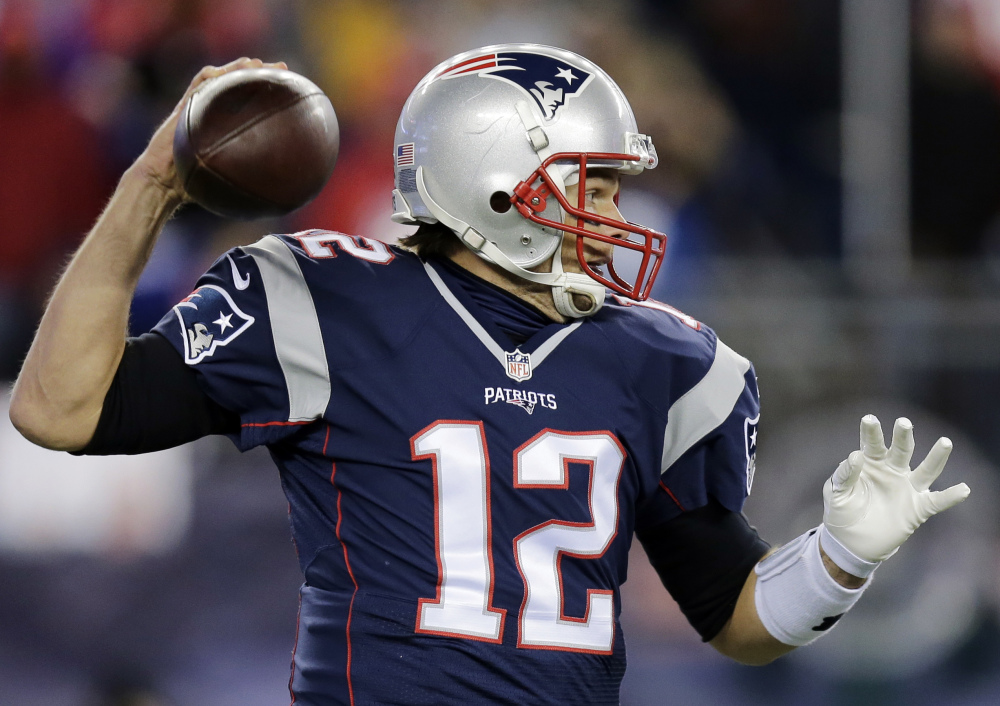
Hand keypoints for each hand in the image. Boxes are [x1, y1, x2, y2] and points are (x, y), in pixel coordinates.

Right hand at [131, 57, 288, 203]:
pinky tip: (219, 72)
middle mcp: (214, 112)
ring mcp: (199, 107)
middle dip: (261, 73)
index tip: (293, 89)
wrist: (164, 181)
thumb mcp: (229, 179)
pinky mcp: (184, 108)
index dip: (271, 94)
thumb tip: (281, 196)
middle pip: (240, 84)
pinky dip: (209, 77)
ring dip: (237, 68)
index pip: (252, 102)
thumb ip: (249, 178)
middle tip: (282, 67)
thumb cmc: (194, 184)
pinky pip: (197, 86)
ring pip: (220, 79)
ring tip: (255, 63)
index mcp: (227, 125)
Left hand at [822, 415, 969, 563]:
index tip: (869, 419)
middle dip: (903, 436)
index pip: (872, 444)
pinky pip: (937, 501)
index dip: (871, 432)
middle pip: (901, 450)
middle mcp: (892, 471)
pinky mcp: (918, 508)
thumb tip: (855, 455)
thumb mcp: (836, 492)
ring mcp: (907, 488)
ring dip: (936, 457)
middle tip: (903, 423)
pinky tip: (964, 489)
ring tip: (945, 442)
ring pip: (926, 470)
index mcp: (870, 463)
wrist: (852, 541)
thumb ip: (844, 474)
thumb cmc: (842, 511)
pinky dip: (951, 496)